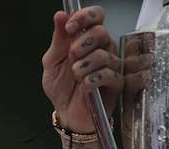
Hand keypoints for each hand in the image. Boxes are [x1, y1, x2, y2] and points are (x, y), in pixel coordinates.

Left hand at [42, 6, 121, 132]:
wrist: (66, 113)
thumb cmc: (61, 87)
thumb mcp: (52, 62)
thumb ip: (58, 40)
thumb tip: (60, 15)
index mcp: (87, 39)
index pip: (96, 16)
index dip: (85, 17)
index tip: (70, 27)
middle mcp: (102, 48)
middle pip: (101, 32)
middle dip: (81, 44)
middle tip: (71, 57)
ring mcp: (111, 65)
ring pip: (102, 55)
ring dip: (82, 66)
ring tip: (75, 76)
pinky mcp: (116, 83)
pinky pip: (108, 75)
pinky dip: (91, 81)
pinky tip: (83, 87)